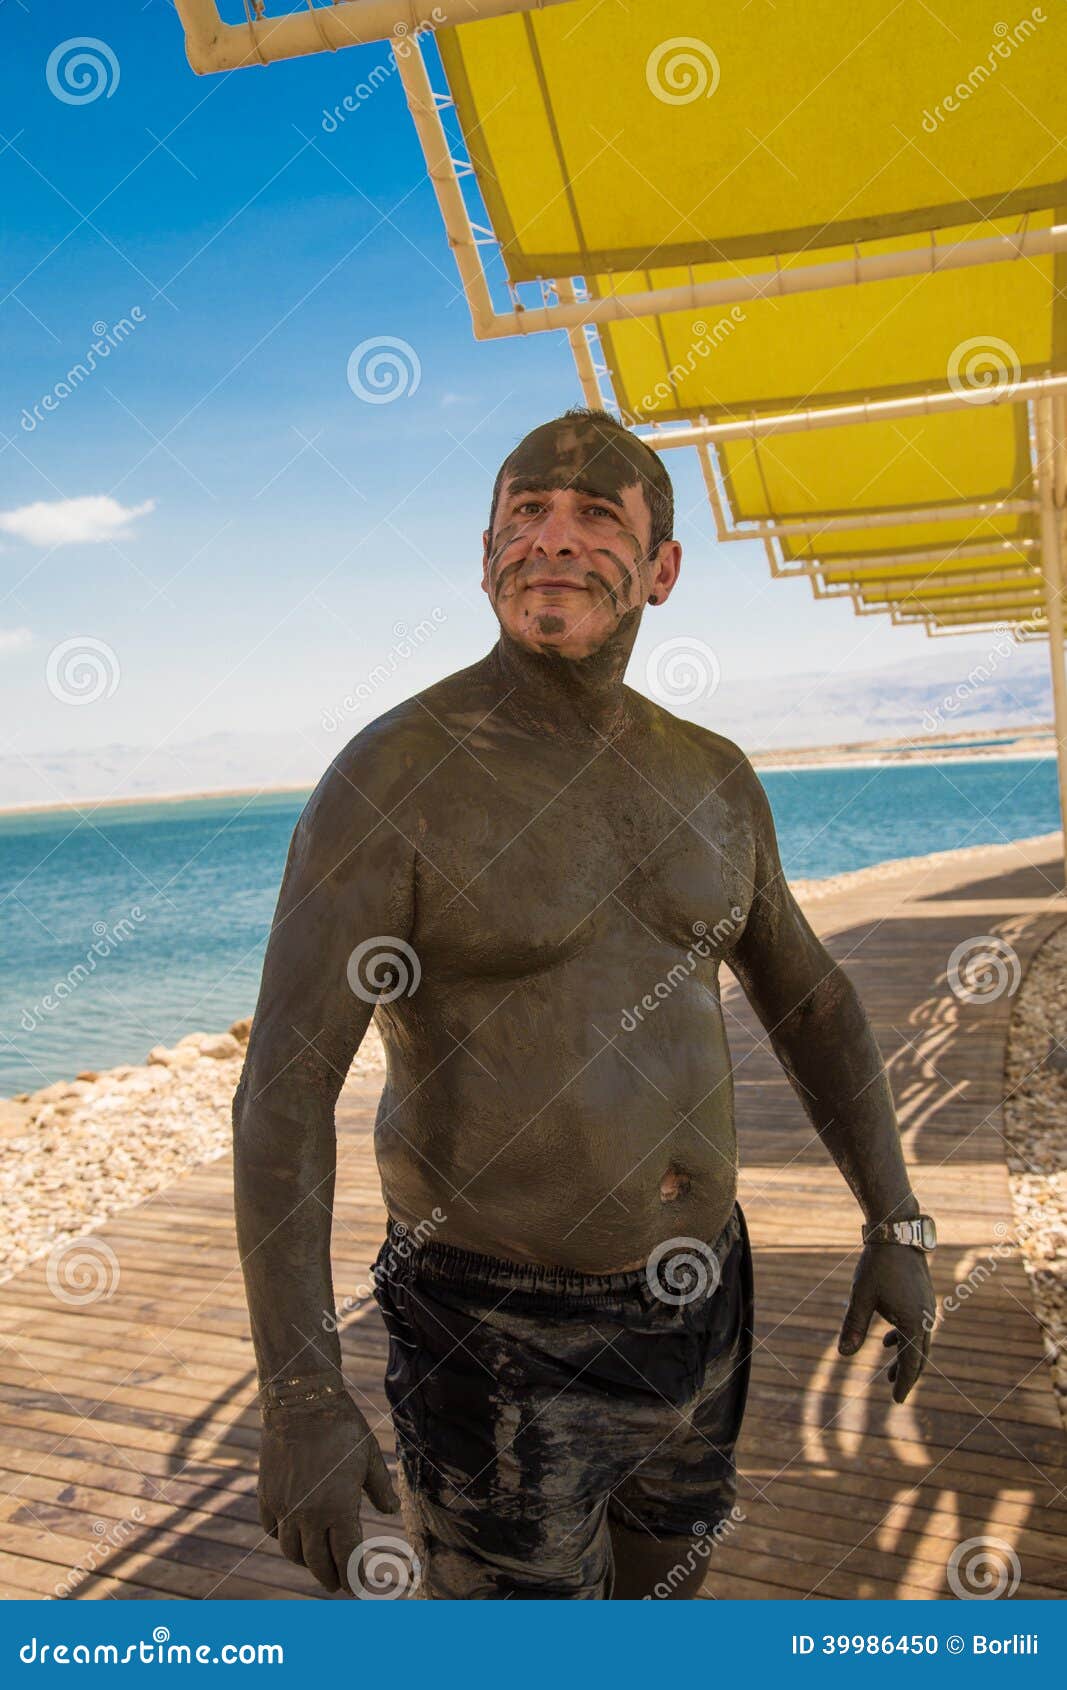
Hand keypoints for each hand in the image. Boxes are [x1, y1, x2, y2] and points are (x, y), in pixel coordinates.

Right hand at [257, 1394, 399, 1593]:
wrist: (301, 1403)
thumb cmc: (342, 1427)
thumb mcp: (369, 1457)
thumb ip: (380, 1488)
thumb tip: (390, 1510)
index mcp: (338, 1508)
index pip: (347, 1557)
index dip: (354, 1577)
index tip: (358, 1590)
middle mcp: (309, 1515)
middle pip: (317, 1562)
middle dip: (331, 1577)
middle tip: (339, 1584)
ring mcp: (285, 1506)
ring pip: (291, 1551)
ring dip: (306, 1562)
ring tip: (317, 1563)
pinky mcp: (267, 1494)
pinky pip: (271, 1529)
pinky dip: (282, 1539)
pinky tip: (291, 1536)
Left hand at [837, 1243, 935, 1402]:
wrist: (897, 1232)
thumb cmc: (878, 1265)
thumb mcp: (861, 1297)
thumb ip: (854, 1326)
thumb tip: (843, 1354)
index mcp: (915, 1322)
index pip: (912, 1363)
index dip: (905, 1383)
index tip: (897, 1400)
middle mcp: (926, 1318)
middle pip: (919, 1355)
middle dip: (906, 1373)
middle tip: (895, 1390)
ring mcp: (927, 1307)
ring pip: (919, 1340)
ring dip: (905, 1356)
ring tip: (889, 1370)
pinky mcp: (923, 1297)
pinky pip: (917, 1326)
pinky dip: (904, 1337)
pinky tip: (887, 1340)